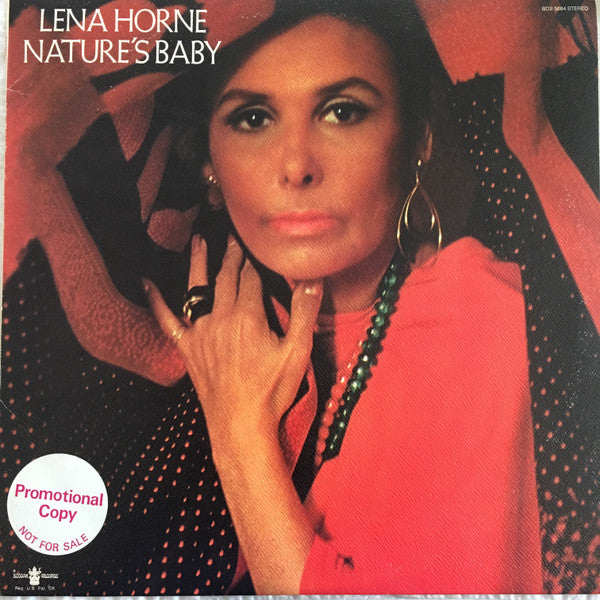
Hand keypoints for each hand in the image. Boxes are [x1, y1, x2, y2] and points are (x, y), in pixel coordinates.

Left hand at [145, 235, 322, 448]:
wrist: (240, 425)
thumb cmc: (272, 391)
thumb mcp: (297, 352)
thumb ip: (304, 312)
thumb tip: (313, 278)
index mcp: (248, 316)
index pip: (251, 277)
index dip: (254, 259)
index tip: (255, 242)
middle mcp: (221, 318)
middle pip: (226, 278)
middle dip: (231, 255)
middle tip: (232, 236)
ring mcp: (201, 333)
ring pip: (198, 289)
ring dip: (199, 263)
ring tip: (198, 240)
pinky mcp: (188, 349)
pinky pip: (168, 321)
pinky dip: (156, 302)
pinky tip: (145, 284)